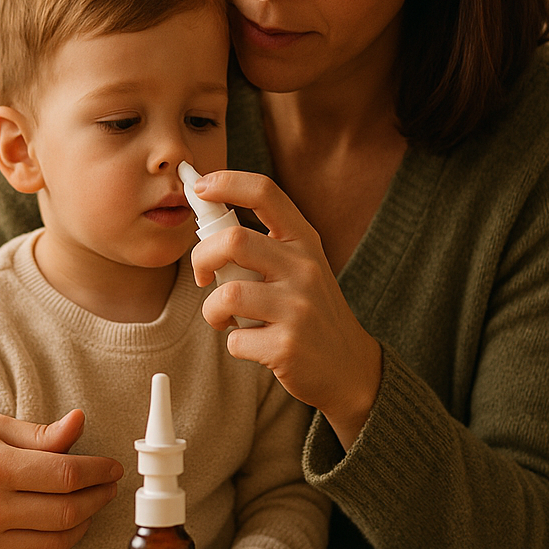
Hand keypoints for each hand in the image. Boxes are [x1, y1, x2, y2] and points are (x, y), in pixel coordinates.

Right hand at [0, 409, 123, 548]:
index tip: (112, 468)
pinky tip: (56, 529)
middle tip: (107, 487)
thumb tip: (79, 422)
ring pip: (53, 544)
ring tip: (87, 508)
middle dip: (97, 499)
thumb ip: (39, 434)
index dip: (98, 472)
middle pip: (66, 512)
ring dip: (80, 526)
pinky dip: (50, 548)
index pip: (66, 476)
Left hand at [187, 170, 381, 448]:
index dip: (226, 182)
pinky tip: (253, 344)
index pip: (265, 192)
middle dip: (201, 257)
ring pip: (227, 294)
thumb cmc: (311, 311)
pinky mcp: (288, 346)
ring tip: (224, 318)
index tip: (199, 187)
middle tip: (201, 275)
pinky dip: (234, 343)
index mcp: (304, 241)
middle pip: (233, 241)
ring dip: (212, 310)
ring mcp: (298, 308)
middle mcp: (304, 268)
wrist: (350, 367)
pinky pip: (235, 340)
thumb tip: (206, 227)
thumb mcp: (301, 267)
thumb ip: (265, 246)